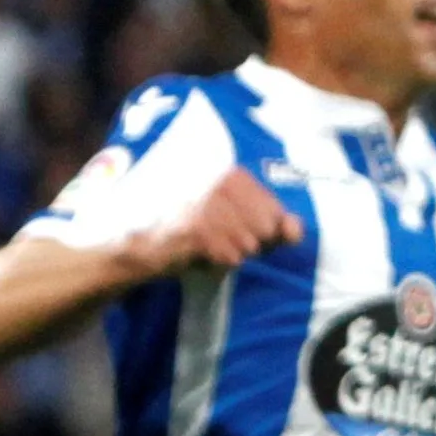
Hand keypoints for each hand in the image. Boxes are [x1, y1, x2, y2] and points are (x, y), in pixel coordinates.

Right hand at [137, 169, 302, 275]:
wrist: (140, 246)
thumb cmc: (194, 236)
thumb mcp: (239, 227)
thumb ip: (275, 227)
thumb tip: (296, 230)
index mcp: (232, 174)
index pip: (274, 210)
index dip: (266, 230)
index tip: (243, 232)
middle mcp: (219, 180)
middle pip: (266, 227)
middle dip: (251, 243)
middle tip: (223, 241)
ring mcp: (205, 201)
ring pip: (249, 242)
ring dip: (233, 253)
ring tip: (209, 245)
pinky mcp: (194, 226)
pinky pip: (230, 254)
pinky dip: (220, 260)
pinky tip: (202, 253)